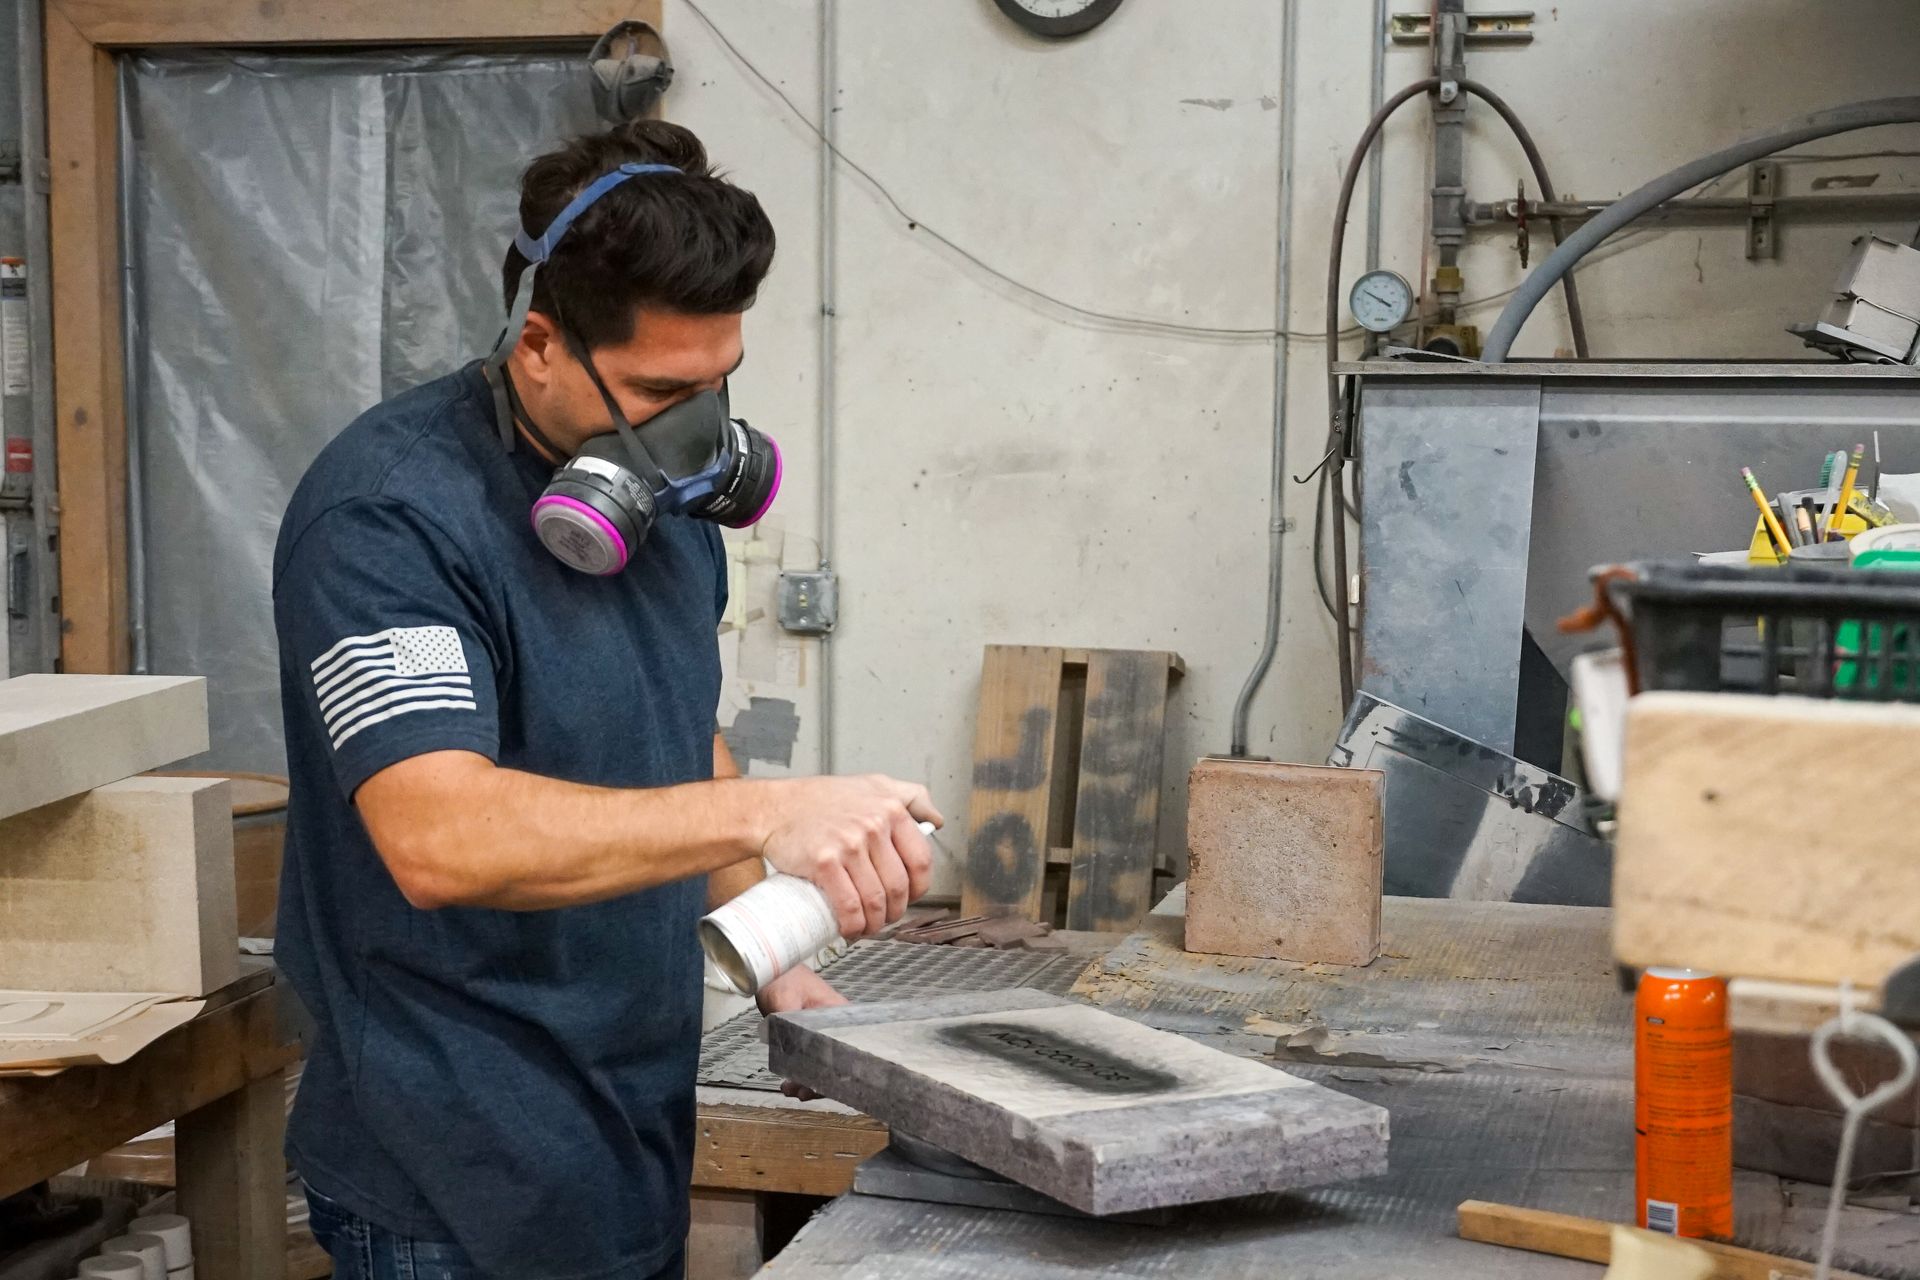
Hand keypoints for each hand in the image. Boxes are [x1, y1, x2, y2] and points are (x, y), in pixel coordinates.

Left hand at [756, 967, 846, 1099]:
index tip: (822, 1085)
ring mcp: (823, 1031)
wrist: (770, 968)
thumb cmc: (783, 976)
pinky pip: (811, 1059)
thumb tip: (795, 1051)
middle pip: (837, 1061)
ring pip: (823, 1063)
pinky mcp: (810, 1036)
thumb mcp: (784, 1001)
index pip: (847, 1050)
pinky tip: (789, 1082)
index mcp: (838, 1014)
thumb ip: (791, 1024)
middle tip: (803, 1093)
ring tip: (791, 1090)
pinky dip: (802, 1072)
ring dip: (809, 1080)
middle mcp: (836, 1025)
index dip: (837, 1072)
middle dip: (821, 1082)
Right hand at [760, 775, 942, 939]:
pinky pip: (849, 906)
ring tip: (867, 926)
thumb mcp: (874, 784)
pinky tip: (851, 929)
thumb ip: (910, 797)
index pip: (921, 860)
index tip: (910, 897)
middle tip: (885, 916)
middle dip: (895, 911)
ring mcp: (849, 845)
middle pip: (899, 886)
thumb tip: (936, 821)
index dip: (920, 888)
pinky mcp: (824, 863)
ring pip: (876, 900)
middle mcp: (873, 826)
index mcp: (890, 809)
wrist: (776, 807)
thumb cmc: (821, 799)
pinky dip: (853, 926)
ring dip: (875, 924)